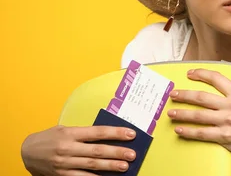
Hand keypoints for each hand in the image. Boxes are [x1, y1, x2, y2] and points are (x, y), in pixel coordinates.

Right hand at [21, 125, 136, 175]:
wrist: (27, 152)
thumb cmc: (49, 138)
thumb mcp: (65, 129)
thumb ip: (84, 133)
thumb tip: (109, 135)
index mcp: (70, 133)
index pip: (98, 132)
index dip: (116, 133)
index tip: (131, 134)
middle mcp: (68, 148)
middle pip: (97, 150)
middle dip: (116, 152)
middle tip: (132, 154)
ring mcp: (65, 163)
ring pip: (92, 165)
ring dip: (110, 166)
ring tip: (125, 166)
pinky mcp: (62, 175)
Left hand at [167, 66, 230, 168]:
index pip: (217, 80)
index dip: (201, 74)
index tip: (190, 73)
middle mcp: (230, 107)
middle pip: (202, 97)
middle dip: (185, 94)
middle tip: (173, 94)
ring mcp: (226, 123)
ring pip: (199, 115)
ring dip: (183, 113)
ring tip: (170, 112)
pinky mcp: (224, 138)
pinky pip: (202, 133)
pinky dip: (189, 131)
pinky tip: (179, 130)